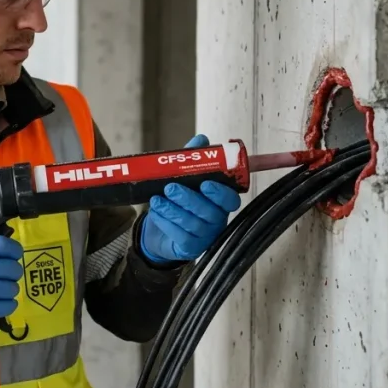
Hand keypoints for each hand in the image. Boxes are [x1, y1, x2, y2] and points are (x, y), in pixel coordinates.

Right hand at [0, 235, 23, 331]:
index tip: (13, 256)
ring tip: (2, 291)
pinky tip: (5, 303)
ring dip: (9, 290)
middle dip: (12, 273)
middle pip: (11, 269)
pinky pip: (4, 307)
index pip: (5, 246)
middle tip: (6, 277)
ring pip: (10, 289)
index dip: (14, 251)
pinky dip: (8, 305)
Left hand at [139, 134, 242, 262]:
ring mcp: (205, 236)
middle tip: (171, 188)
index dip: (221, 193)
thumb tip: (202, 139)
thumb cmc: (178, 200)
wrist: (159, 230)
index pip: (230, 200)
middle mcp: (217, 220)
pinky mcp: (190, 248)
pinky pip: (181, 237)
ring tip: (156, 200)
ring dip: (173, 210)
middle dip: (189, 199)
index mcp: (220, 202)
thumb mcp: (183, 176)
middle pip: (210, 212)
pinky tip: (156, 213)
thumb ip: (192, 159)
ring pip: (193, 224)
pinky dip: (167, 222)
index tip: (206, 184)